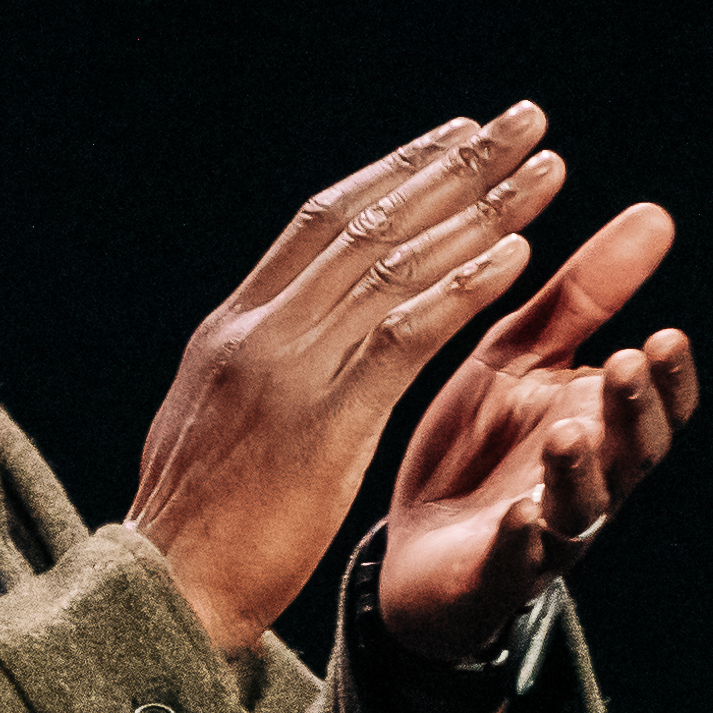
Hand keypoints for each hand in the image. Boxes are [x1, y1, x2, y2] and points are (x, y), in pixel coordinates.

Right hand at [128, 107, 560, 658]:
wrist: (164, 593)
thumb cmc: (197, 526)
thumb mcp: (214, 418)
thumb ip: (255, 364)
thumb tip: (289, 327)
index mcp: (233, 325)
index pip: (322, 219)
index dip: (397, 170)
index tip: (459, 135)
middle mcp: (258, 329)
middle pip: (368, 220)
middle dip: (453, 165)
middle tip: (524, 119)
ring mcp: (287, 371)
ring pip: (395, 264)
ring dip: (481, 211)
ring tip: (548, 170)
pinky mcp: (320, 423)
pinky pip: (404, 337)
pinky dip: (463, 289)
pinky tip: (521, 257)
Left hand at [374, 197, 694, 666]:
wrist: (414, 546)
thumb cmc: (483, 443)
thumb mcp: (523, 356)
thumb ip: (584, 296)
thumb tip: (658, 214)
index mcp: (601, 426)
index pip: (659, 407)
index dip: (669, 380)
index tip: (667, 336)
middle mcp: (590, 484)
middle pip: (633, 453)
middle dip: (632, 412)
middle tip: (624, 365)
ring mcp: (547, 534)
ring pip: (582, 509)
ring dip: (580, 472)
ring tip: (568, 433)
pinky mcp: (493, 574)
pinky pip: (517, 563)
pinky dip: (523, 543)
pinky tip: (521, 516)